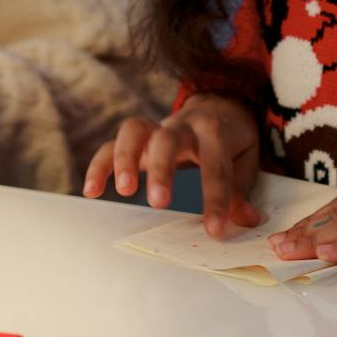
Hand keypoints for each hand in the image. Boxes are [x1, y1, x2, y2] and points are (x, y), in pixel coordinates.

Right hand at [81, 93, 262, 235]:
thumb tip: (245, 220)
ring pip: (134, 130)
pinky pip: (112, 145)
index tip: (214, 230)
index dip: (216, 198)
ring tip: (123, 190)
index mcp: (215, 130)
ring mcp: (156, 128)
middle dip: (161, 169)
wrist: (218, 105)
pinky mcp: (137, 138)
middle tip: (159, 202)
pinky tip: (90, 192)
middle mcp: (182, 124)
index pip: (215, 164)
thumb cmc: (232, 140)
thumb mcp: (246, 159)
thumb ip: (240, 188)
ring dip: (125, 158)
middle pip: (167, 138)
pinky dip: (99, 165)